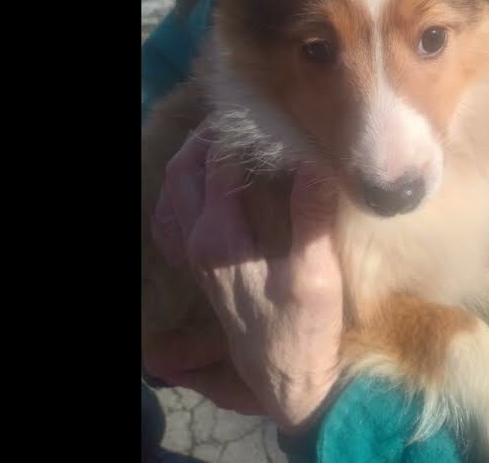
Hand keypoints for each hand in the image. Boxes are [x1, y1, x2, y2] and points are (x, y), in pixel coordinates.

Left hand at [146, 129, 344, 431]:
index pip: (219, 164)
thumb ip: (309, 214)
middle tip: (245, 115)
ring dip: (192, 159)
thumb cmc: (305, 328)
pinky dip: (182, 192)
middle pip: (187, 170)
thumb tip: (314, 161)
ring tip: (224, 139)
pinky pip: (173, 218)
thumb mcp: (315, 273)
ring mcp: (193, 256)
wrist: (286, 377)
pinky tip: (204, 185)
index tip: (266, 111)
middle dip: (211, 136)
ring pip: (174, 191)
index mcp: (221, 238)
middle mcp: (197, 243)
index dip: (240, 131)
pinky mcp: (201, 268)